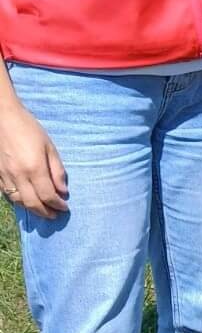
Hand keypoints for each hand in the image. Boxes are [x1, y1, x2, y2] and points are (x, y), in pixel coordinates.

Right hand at [0, 97, 67, 217]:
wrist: (3, 117)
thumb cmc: (29, 129)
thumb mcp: (49, 147)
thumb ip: (57, 170)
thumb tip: (63, 191)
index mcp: (34, 168)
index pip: (48, 196)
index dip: (57, 205)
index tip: (64, 207)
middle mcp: (18, 175)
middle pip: (33, 203)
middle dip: (45, 212)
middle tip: (55, 215)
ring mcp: (5, 176)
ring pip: (19, 201)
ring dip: (32, 209)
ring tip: (42, 210)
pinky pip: (7, 194)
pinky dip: (18, 201)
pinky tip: (26, 200)